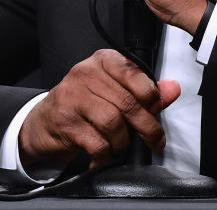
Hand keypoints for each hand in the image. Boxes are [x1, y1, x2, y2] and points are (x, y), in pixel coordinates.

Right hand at [19, 49, 180, 169]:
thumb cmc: (83, 105)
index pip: (133, 72)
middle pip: (127, 102)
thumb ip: (145, 91)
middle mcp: (85, 73)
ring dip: (123, 142)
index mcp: (102, 61)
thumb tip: (172, 89)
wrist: (43, 123)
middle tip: (154, 141)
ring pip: (113, 123)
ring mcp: (72, 97)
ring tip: (122, 146)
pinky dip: (106, 155)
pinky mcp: (65, 122)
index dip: (150, 95)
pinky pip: (97, 142)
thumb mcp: (114, 92)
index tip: (156, 110)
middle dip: (146, 127)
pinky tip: (104, 156)